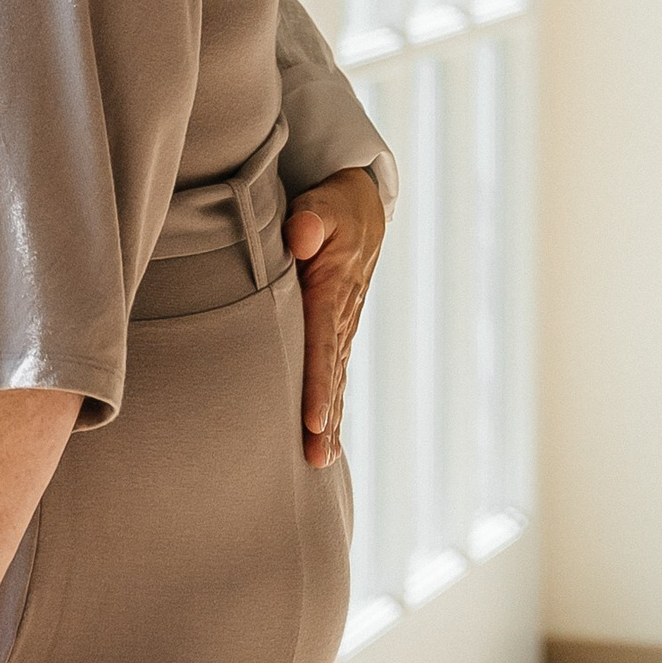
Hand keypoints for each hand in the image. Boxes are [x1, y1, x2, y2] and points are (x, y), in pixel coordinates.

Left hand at [282, 166, 383, 467]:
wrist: (360, 208)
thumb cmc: (333, 204)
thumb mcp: (324, 201)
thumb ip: (312, 217)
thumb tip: (301, 235)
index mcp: (332, 291)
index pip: (321, 345)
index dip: (317, 383)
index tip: (311, 419)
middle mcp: (340, 318)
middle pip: (331, 375)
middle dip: (325, 419)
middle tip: (313, 457)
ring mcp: (342, 328)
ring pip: (335, 381)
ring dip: (330, 422)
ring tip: (319, 461)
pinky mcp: (337, 333)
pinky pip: (334, 375)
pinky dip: (333, 408)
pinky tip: (325, 441)